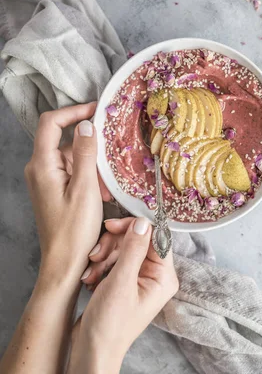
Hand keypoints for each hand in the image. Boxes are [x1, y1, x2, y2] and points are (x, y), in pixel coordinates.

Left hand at [24, 103, 108, 285]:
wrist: (64, 263)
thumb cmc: (74, 230)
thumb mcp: (86, 188)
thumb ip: (85, 154)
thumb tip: (87, 125)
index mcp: (42, 165)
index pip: (51, 123)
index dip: (73, 111)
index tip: (96, 111)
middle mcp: (39, 169)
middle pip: (63, 139)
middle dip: (89, 145)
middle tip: (111, 153)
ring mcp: (45, 179)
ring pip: (71, 157)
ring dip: (92, 165)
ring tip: (108, 184)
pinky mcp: (53, 189)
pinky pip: (71, 172)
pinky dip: (88, 176)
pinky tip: (103, 192)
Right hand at [77, 217, 178, 365]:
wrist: (92, 352)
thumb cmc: (110, 324)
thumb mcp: (121, 282)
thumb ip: (133, 249)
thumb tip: (144, 221)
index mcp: (164, 276)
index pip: (156, 237)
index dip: (134, 228)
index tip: (111, 227)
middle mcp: (156, 276)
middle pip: (137, 240)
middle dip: (114, 244)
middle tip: (96, 255)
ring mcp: (139, 278)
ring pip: (122, 248)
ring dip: (104, 256)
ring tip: (91, 271)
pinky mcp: (124, 282)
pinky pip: (113, 260)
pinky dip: (100, 264)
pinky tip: (90, 277)